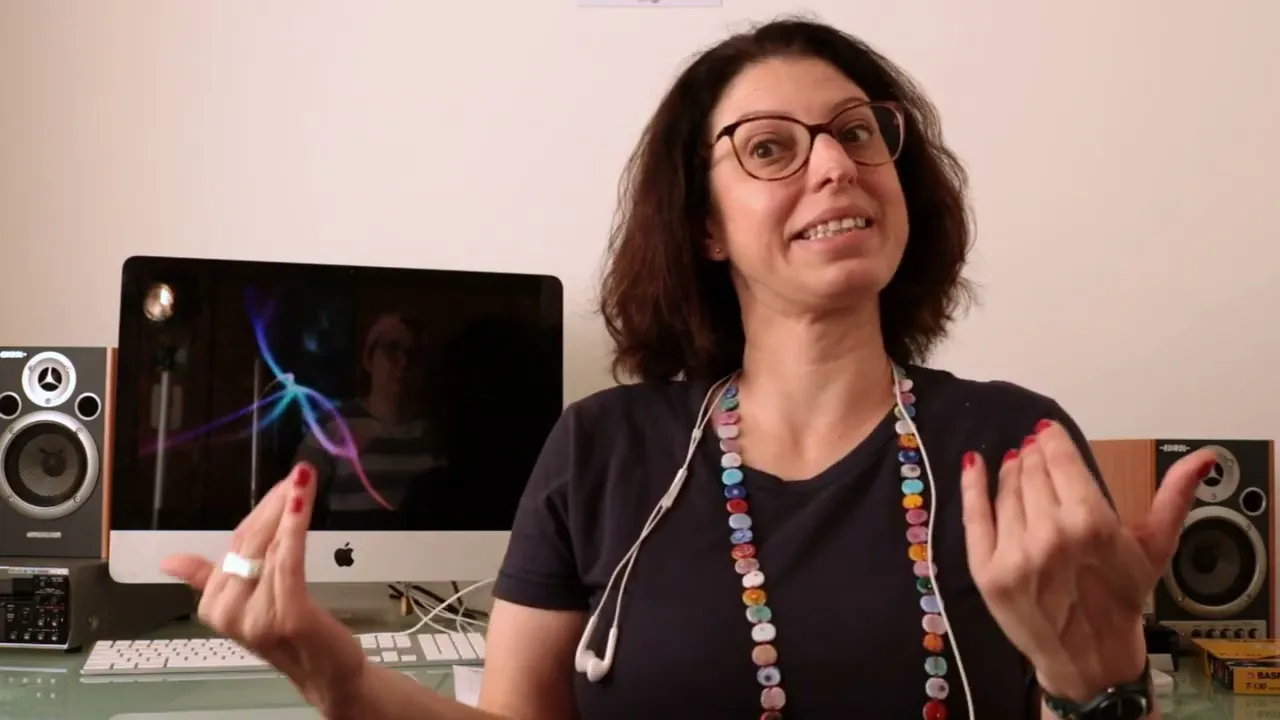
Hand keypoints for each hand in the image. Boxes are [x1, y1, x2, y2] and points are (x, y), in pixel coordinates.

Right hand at [161, 463, 367, 710]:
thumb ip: (208, 579)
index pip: (234, 544)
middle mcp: (227, 612)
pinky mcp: (286, 613)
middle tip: (298, 475)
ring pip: (271, 547)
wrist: (326, 674)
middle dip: (275, 505)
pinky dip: (294, 526)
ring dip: (289, 508)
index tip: (282, 485)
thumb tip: (169, 561)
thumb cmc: (291, 635)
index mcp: (213, 606)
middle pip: (251, 543)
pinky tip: (301, 501)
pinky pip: (288, 559)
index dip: (261, 512)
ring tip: (303, 479)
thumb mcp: (248, 604)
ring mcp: (255, 615)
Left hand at [960, 420, 1214, 701]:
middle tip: (1034, 450)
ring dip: (1010, 470)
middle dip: (1034, 456)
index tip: (1047, 431)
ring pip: (1005, 490)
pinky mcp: (985, 570)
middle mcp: (1049, 534)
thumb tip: (1205, 456)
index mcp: (1091, 523)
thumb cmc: (1122, 597)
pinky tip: (975, 464)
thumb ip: (1174, 497)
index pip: (1061, 461)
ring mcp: (1013, 553)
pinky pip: (973, 516)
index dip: (1052, 440)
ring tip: (1017, 463)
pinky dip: (973, 486)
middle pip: (1031, 472)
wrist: (1088, 657)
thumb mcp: (1154, 547)